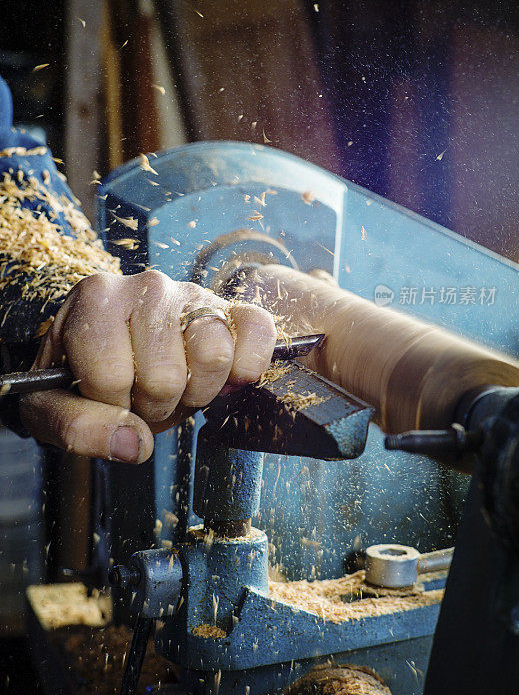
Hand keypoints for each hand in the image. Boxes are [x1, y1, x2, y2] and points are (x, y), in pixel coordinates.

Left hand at [19, 270, 275, 462]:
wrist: (107, 350)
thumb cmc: (75, 376)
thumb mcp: (49, 407)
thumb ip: (76, 428)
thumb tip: (134, 444)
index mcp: (95, 301)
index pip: (111, 377)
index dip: (110, 405)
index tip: (102, 396)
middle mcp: (147, 286)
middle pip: (165, 376)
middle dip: (155, 405)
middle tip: (141, 395)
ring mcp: (193, 293)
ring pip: (214, 356)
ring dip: (197, 393)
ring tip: (175, 385)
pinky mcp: (230, 306)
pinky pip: (256, 332)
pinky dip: (246, 368)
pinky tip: (221, 379)